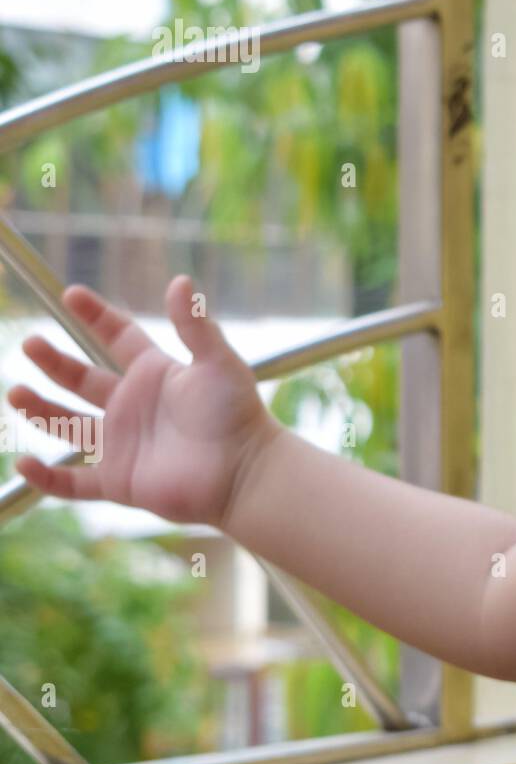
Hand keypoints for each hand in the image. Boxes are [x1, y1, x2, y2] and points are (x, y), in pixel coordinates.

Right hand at [7, 275, 279, 527]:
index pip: (118, 336)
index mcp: (156, 373)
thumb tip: (181, 281)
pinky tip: (25, 463)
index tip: (70, 294)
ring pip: (69, 425)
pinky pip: (73, 482)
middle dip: (55, 362)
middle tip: (31, 343)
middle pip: (84, 378)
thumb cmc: (236, 414)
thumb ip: (195, 325)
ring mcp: (123, 444)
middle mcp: (134, 405)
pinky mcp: (118, 481)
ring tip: (15, 392)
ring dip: (41, 409)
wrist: (244, 472)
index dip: (95, 315)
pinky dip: (47, 478)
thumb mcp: (217, 362)